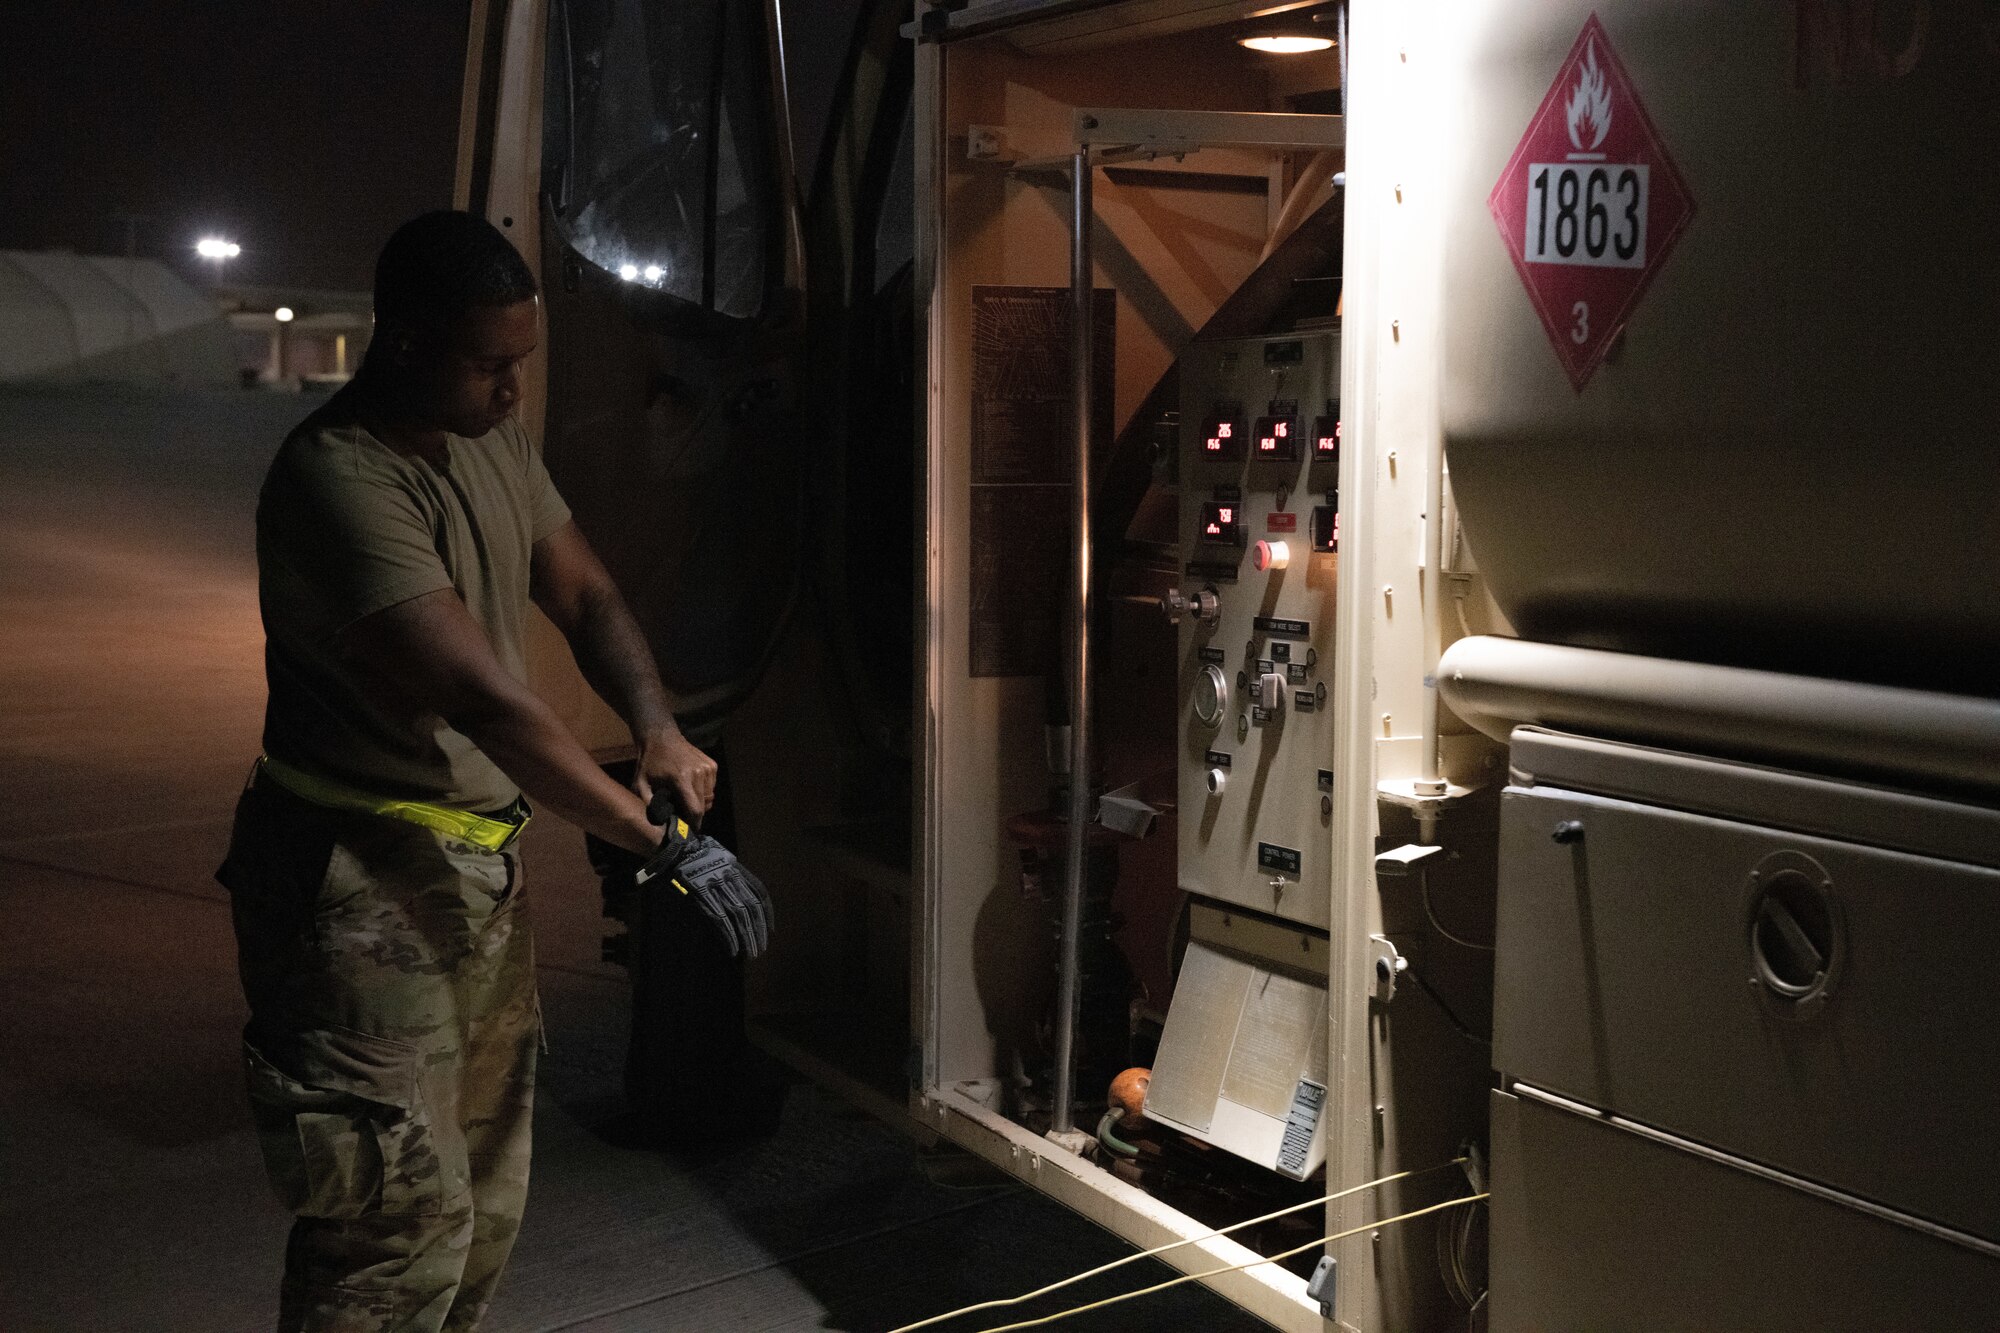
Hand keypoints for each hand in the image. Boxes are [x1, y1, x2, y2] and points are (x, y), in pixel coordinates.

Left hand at [633, 729, 715, 826]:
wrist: (661, 737)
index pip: (695, 809)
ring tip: (685, 798)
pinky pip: (712, 787)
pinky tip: (691, 786)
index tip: (688, 830)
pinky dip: (703, 791)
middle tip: (682, 812)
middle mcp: (699, 773)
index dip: (693, 823)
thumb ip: (648, 804)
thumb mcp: (640, 784)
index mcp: (682, 779)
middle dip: (694, 813)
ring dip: (700, 802)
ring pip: (710, 797)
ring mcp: (708, 768)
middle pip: (704, 806)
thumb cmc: (649, 763)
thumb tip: (659, 824)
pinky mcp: (712, 765)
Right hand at [635, 825, 774, 958]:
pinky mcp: (703, 895)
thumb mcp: (720, 860)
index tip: (771, 930)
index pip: (760, 893)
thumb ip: (731, 876)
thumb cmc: (696, 855)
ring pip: (739, 915)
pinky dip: (729, 936)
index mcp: (737, 869)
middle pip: (752, 908)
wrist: (676, 847)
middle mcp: (731, 877)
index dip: (767, 913)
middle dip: (758, 930)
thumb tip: (740, 897)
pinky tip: (733, 949)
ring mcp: (717, 886)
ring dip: (747, 937)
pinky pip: (721, 919)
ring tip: (751, 953)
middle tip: (761, 949)